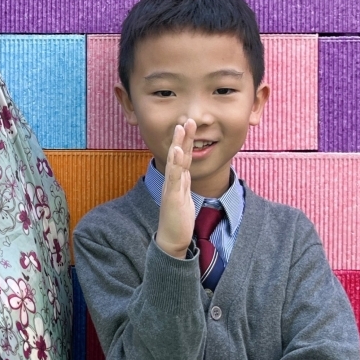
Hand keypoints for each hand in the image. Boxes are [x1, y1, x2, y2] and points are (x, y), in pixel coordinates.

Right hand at [156, 118, 195, 257]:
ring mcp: (171, 188)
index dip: (185, 141)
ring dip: (178, 144)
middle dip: (183, 137)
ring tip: (181, 128)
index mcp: (178, 181)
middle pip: (178, 155)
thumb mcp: (184, 198)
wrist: (172, 240)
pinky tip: (175, 150)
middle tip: (187, 119)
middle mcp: (172, 181)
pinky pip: (173, 177)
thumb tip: (186, 174)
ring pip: (175, 162)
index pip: (182, 157)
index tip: (187, 125)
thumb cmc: (178, 221)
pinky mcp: (172, 196)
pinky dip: (174, 163)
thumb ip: (184, 185)